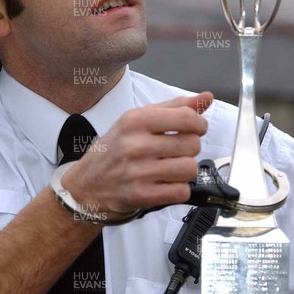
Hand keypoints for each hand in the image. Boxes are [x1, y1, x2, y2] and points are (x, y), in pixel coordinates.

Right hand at [62, 91, 212, 218]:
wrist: (87, 184)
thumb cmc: (116, 148)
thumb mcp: (139, 119)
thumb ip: (175, 107)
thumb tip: (206, 98)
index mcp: (136, 120)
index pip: (187, 118)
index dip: (199, 124)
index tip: (196, 128)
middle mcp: (136, 145)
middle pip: (192, 144)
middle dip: (190, 147)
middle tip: (175, 150)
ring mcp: (139, 172)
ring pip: (190, 168)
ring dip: (185, 169)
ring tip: (169, 167)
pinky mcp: (143, 195)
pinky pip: (182, 191)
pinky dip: (178, 188)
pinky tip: (164, 183)